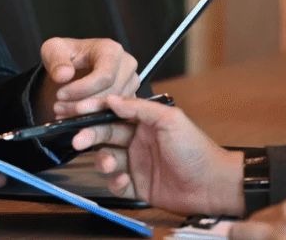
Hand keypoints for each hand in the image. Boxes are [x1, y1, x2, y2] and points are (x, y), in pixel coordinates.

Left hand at [34, 38, 139, 123]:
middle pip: (110, 93)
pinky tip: (73, 119)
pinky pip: (115, 115)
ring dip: (86, 115)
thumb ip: (56, 60)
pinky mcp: (128, 99)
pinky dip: (93, 121)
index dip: (82, 89)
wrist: (72, 66)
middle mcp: (127, 66)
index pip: (104, 75)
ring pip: (113, 107)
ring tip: (62, 113)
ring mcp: (130, 83)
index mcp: (112, 50)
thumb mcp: (53, 50)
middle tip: (58, 108)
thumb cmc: (65, 56)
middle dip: (82, 105)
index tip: (60, 95)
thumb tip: (64, 75)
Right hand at [78, 95, 245, 216]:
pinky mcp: (138, 185)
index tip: (75, 109)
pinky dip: (114, 182)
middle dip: (90, 136)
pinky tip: (122, 180)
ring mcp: (137, 163)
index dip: (94, 110)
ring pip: (107, 159)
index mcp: (146, 121)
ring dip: (102, 161)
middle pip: (105, 135)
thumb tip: (113, 99)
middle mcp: (139, 140)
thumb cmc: (196, 149)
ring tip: (109, 164)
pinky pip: (116, 183)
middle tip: (79, 140)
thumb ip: (139, 108)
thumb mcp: (170, 120)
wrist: (210, 185)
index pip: (114, 111)